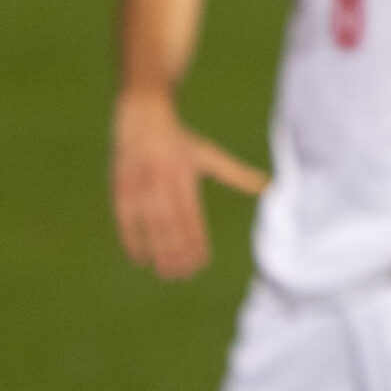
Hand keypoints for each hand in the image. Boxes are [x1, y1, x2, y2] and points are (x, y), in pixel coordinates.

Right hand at [112, 93, 267, 280]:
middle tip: (183, 275)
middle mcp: (161, 182)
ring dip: (157, 252)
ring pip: (148, 226)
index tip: (202, 263)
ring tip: (166, 272)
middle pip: (169, 226)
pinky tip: (140, 259)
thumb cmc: (181, 141)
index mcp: (185, 176)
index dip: (195, 242)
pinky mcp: (120, 187)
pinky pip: (124, 220)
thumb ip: (236, 174)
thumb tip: (270, 187)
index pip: (191, 217)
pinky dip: (131, 240)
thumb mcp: (210, 155)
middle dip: (176, 253)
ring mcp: (138, 185)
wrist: (143, 115)